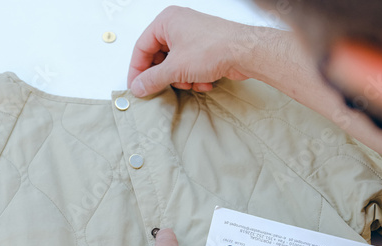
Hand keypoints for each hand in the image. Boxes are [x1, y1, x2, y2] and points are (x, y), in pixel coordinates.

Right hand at [127, 6, 249, 96]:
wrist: (246, 52)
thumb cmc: (214, 48)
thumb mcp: (175, 68)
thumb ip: (152, 79)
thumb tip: (138, 87)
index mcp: (166, 21)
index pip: (141, 47)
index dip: (137, 69)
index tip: (135, 86)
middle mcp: (178, 25)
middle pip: (159, 57)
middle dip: (165, 76)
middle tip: (162, 88)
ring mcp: (192, 36)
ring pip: (175, 65)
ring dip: (182, 79)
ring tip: (190, 82)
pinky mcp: (204, 48)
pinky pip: (189, 66)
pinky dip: (194, 77)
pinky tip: (204, 80)